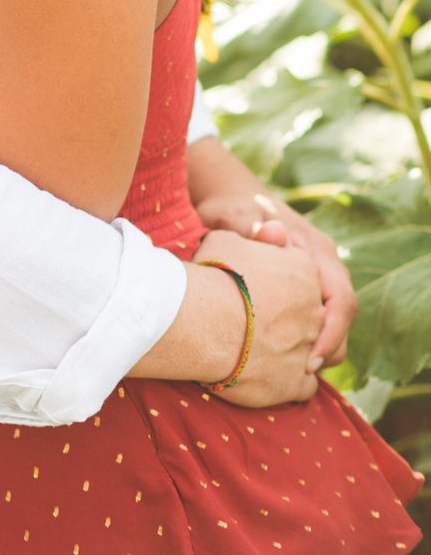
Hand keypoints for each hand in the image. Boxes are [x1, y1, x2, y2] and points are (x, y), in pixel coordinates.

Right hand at [194, 229, 324, 407]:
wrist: (202, 317)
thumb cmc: (214, 271)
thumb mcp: (230, 235)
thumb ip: (258, 238)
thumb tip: (274, 230)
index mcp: (307, 266)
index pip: (310, 278)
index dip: (293, 290)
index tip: (272, 296)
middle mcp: (316, 308)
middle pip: (319, 316)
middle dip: (303, 323)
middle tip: (272, 326)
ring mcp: (310, 346)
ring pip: (320, 353)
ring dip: (305, 352)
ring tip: (274, 352)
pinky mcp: (297, 382)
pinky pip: (307, 384)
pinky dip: (294, 381)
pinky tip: (273, 375)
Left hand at [196, 190, 355, 368]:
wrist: (234, 201)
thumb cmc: (233, 208)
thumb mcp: (234, 214)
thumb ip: (249, 224)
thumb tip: (270, 233)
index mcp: (316, 249)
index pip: (342, 299)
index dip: (331, 333)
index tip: (307, 360)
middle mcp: (324, 265)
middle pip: (342, 317)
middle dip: (327, 348)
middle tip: (300, 375)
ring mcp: (317, 278)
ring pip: (333, 322)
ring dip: (319, 348)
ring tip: (292, 372)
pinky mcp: (306, 289)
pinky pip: (317, 319)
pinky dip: (307, 340)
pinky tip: (283, 358)